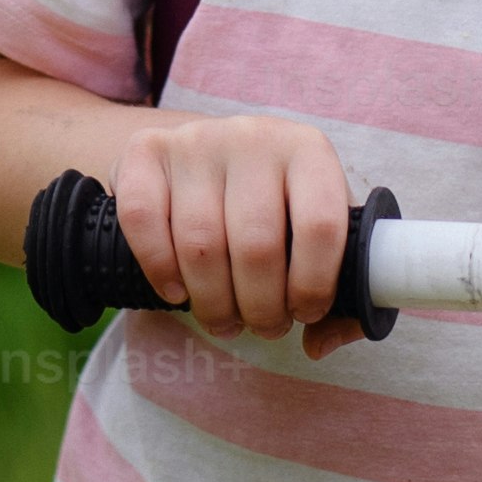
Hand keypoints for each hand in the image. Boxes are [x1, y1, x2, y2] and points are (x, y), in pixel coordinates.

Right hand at [109, 110, 369, 356]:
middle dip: (261, 307)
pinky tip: (177, 291)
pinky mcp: (146, 150)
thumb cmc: (272, 202)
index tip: (305, 313)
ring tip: (224, 318)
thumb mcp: (315, 229)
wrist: (206, 152)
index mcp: (309, 152)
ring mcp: (195, 140)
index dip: (313, 285)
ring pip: (200, 244)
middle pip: (256, 245)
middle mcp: (253, 137)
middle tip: (262, 326)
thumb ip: (339, 290)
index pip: (320, 226)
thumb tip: (319, 344)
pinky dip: (159, 270)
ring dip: (213, 302)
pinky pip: (142, 220)